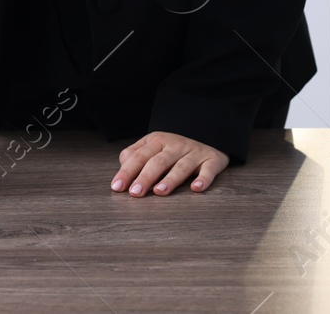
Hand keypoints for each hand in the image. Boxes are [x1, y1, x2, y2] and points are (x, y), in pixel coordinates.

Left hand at [111, 131, 227, 195]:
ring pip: (181, 166)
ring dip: (170, 179)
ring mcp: (194, 152)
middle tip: (135, 193)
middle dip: (145, 177)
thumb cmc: (172, 149)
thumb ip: (135, 155)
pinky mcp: (212, 160)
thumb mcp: (152, 146)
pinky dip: (203, 179)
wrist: (207, 136)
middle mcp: (176, 145)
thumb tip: (122, 167)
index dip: (127, 171)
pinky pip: (209, 170)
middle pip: (158, 161)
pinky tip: (196, 188)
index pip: (139, 156)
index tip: (117, 187)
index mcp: (158, 140)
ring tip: (159, 192)